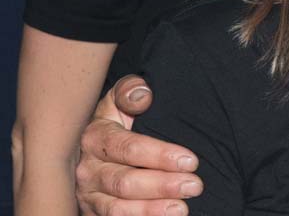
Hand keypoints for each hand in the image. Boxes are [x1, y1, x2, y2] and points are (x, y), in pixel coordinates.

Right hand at [76, 76, 202, 215]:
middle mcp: (88, 169)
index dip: (160, 156)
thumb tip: (142, 95)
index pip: (129, 148)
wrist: (95, 147)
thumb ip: (130, 91)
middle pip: (124, 182)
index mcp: (95, 137)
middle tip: (194, 185)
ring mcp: (88, 194)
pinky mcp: (92, 212)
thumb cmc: (116, 120)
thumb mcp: (119, 99)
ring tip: (182, 208)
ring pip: (118, 208)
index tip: (190, 160)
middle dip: (162, 185)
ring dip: (152, 210)